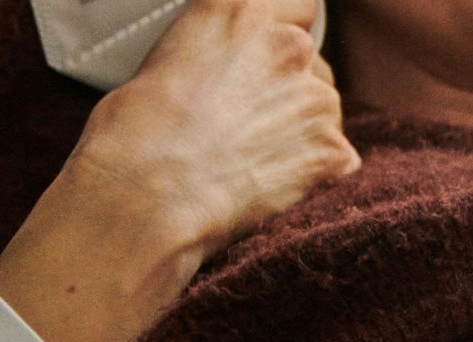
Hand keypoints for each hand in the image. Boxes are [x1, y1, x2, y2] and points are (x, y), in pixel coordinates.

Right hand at [73, 0, 359, 258]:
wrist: (149, 193)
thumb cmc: (134, 131)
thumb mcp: (169, 57)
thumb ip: (220, 49)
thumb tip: (228, 68)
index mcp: (242, 11)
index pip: (297, 3)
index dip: (286, 28)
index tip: (270, 52)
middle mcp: (288, 45)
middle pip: (310, 58)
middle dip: (289, 83)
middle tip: (249, 116)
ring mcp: (315, 99)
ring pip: (324, 107)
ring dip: (302, 126)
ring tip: (253, 155)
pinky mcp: (330, 150)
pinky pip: (337, 156)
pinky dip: (315, 170)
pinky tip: (271, 182)